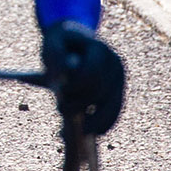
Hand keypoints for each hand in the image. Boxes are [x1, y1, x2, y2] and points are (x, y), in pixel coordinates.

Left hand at [41, 20, 124, 135]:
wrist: (73, 39)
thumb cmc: (60, 42)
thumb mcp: (51, 43)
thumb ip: (55, 55)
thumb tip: (63, 76)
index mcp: (99, 49)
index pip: (91, 74)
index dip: (77, 87)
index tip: (60, 93)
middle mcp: (115, 64)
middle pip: (101, 91)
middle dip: (82, 104)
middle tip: (60, 110)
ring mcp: (119, 79)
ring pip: (112, 105)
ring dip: (96, 120)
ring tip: (79, 131)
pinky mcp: (118, 90)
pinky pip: (115, 110)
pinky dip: (105, 122)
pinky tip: (92, 132)